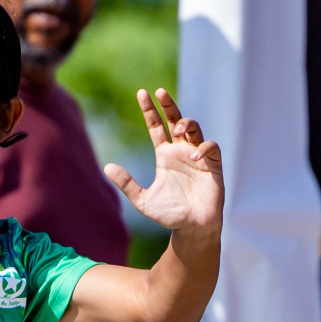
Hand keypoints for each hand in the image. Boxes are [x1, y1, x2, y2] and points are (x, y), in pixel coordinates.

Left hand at [104, 89, 223, 232]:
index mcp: (165, 155)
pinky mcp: (213, 166)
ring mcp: (197, 157)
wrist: (191, 228)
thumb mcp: (142, 199)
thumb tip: (107, 166)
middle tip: (159, 92)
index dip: (150, 111)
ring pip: (195, 129)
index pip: (157, 127)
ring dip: (186, 124)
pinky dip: (203, 147)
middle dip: (168, 105)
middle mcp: (181, 151)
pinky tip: (193, 155)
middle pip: (176, 120)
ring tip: (177, 130)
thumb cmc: (169, 214)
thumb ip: (126, 183)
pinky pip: (212, 147)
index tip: (142, 93)